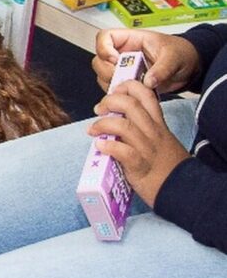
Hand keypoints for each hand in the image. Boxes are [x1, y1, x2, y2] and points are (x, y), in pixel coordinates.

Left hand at [87, 81, 190, 205]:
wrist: (184, 190)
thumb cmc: (168, 166)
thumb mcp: (161, 140)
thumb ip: (143, 129)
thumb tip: (116, 121)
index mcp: (157, 124)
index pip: (146, 94)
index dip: (127, 87)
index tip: (114, 91)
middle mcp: (153, 132)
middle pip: (130, 104)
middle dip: (110, 101)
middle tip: (99, 109)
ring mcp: (146, 148)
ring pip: (123, 125)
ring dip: (103, 124)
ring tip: (93, 130)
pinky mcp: (140, 165)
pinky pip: (122, 151)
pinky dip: (108, 146)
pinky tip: (100, 146)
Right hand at [92, 29, 200, 93]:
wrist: (189, 68)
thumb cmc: (181, 54)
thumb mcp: (174, 57)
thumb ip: (162, 69)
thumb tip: (148, 81)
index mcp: (131, 39)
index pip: (105, 37)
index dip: (104, 48)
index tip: (116, 60)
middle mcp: (122, 53)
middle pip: (99, 60)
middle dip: (108, 71)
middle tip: (125, 78)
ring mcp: (123, 69)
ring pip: (103, 76)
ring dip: (113, 84)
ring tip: (132, 87)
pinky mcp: (127, 83)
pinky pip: (113, 88)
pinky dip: (119, 94)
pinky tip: (133, 94)